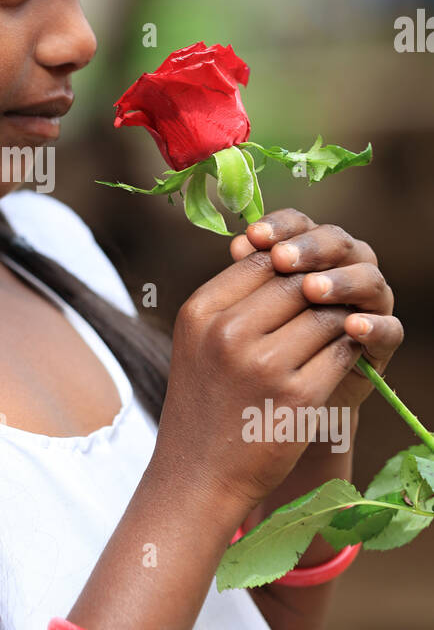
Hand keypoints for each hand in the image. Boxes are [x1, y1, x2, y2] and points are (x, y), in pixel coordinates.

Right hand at [228, 207, 403, 534]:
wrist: (198, 475)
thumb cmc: (203, 403)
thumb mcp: (198, 342)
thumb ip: (231, 299)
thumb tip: (279, 255)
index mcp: (200, 313)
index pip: (260, 261)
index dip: (288, 266)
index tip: (300, 280)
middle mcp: (228, 333)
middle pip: (296, 283)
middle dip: (318, 290)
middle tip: (328, 301)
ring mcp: (263, 365)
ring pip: (325, 315)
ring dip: (338, 319)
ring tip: (336, 329)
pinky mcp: (298, 396)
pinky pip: (341, 351)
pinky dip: (348, 349)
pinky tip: (341, 356)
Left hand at [229, 208, 402, 424]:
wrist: (276, 405)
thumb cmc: (254, 351)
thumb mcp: (244, 315)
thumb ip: (248, 279)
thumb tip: (239, 245)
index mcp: (306, 252)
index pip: (299, 224)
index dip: (278, 226)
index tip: (252, 237)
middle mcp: (341, 269)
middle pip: (337, 242)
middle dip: (308, 248)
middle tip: (282, 259)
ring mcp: (366, 303)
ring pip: (368, 278)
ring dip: (341, 281)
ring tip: (312, 291)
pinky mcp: (381, 342)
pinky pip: (389, 328)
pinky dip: (374, 325)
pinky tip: (352, 326)